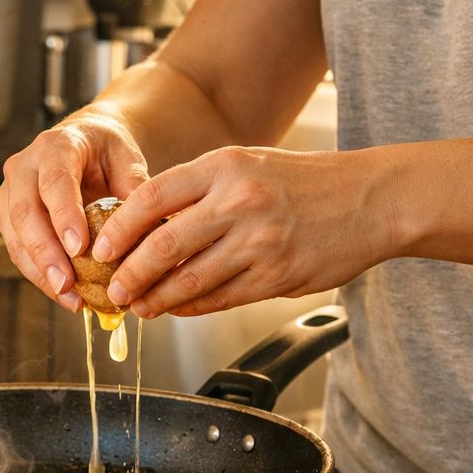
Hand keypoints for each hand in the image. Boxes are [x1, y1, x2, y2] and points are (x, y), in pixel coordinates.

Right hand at [0, 113, 149, 311]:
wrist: (83, 143)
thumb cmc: (106, 152)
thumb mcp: (127, 158)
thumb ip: (134, 187)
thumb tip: (147, 228)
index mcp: (56, 147)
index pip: (55, 182)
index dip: (64, 216)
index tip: (80, 248)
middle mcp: (24, 167)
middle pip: (25, 213)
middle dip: (45, 253)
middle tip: (67, 284)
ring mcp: (10, 193)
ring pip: (15, 237)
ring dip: (40, 272)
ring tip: (69, 298)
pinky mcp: (7, 217)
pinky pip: (17, 250)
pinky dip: (39, 275)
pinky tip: (64, 294)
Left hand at [92, 146, 399, 315]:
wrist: (373, 199)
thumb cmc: (306, 182)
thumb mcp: (248, 164)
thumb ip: (199, 190)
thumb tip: (145, 225)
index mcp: (225, 166)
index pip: (151, 198)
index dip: (118, 228)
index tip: (100, 248)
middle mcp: (239, 202)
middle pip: (162, 245)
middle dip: (128, 273)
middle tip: (112, 287)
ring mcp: (259, 242)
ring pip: (188, 279)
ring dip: (155, 298)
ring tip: (136, 305)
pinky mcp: (277, 277)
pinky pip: (219, 298)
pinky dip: (190, 307)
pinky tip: (175, 308)